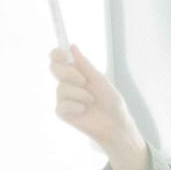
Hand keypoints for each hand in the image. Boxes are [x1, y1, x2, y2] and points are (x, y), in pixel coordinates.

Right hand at [47, 45, 145, 161]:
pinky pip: (62, 104)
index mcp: (76, 73)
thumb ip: (85, 65)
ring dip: (80, 94)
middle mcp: (67, 83)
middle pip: (54, 68)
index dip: (57, 53)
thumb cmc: (111, 102)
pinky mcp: (62, 112)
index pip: (58, 59)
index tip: (64, 55)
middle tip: (84, 81)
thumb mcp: (100, 80)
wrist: (115, 123)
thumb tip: (72, 46)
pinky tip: (84, 110)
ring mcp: (63, 98)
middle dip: (69, 73)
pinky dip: (76, 106)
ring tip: (92, 101)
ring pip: (61, 88)